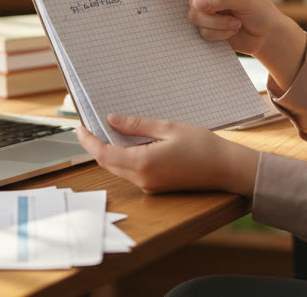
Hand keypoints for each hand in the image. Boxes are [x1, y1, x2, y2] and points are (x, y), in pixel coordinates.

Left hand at [77, 113, 258, 195]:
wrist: (226, 168)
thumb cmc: (203, 146)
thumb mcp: (168, 127)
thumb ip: (136, 125)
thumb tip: (111, 120)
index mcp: (143, 164)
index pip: (104, 154)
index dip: (88, 141)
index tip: (80, 127)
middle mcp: (143, 179)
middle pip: (107, 163)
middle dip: (95, 146)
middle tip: (89, 126)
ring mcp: (149, 185)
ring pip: (118, 168)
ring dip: (109, 152)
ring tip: (106, 130)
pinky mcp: (156, 186)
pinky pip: (131, 171)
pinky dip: (123, 157)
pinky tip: (127, 142)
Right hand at [142, 0, 306, 88]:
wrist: (267, 34)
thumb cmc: (259, 10)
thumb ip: (220, 0)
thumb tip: (196, 5)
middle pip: (191, 6)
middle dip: (211, 15)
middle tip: (233, 18)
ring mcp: (206, 14)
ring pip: (196, 22)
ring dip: (217, 26)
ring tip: (235, 25)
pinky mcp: (208, 30)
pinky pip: (202, 34)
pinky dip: (218, 35)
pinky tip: (232, 33)